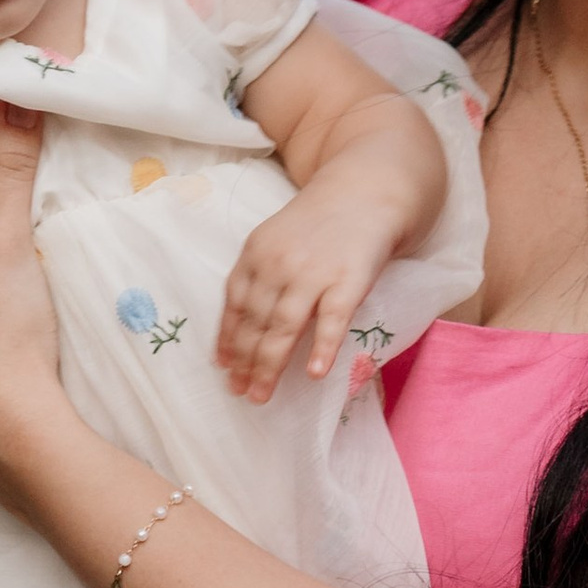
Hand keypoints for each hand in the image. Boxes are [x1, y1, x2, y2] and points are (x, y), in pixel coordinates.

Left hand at [216, 180, 403, 401]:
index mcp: (256, 253)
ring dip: (269, 365)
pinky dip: (322, 348)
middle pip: (255, 321)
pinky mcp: (348, 281)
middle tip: (239, 391)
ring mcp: (313, 273)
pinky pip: (332, 320)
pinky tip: (315, 373)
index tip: (223, 368)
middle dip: (244, 361)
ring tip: (261, 394)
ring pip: (284, 327)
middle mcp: (279, 264)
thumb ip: (257, 275)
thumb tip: (236, 327)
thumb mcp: (275, 239)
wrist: (364, 193)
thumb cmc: (317, 224)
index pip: (234, 304)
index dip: (227, 339)